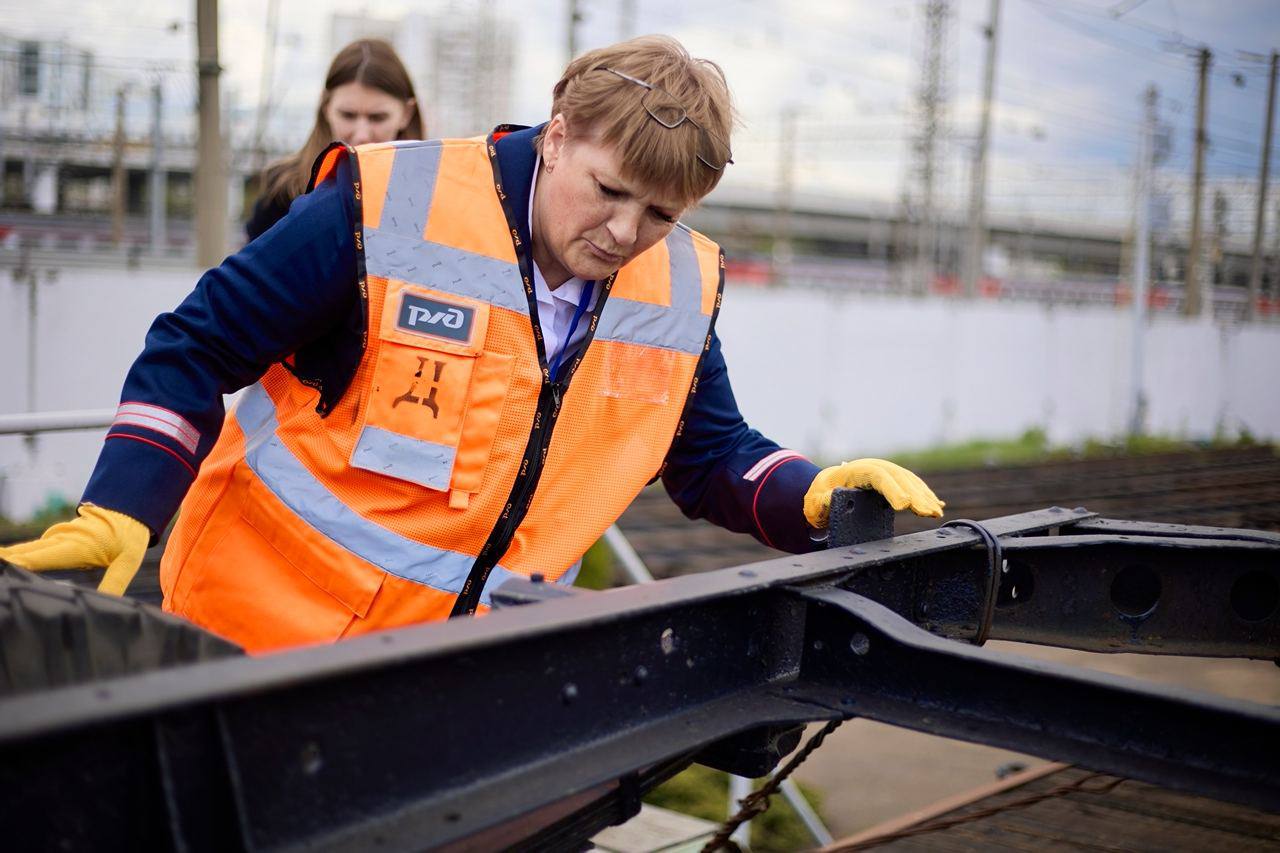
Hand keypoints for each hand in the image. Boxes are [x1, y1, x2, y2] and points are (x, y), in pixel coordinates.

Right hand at [0, 505, 150, 595]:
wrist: (130, 509)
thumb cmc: (130, 535)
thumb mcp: (128, 560)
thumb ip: (115, 582)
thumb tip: (104, 604)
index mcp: (74, 546)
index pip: (37, 558)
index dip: (16, 564)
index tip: (1, 566)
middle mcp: (60, 540)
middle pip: (23, 553)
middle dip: (4, 560)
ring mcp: (56, 537)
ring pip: (25, 550)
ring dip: (8, 558)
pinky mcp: (56, 538)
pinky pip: (32, 548)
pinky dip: (17, 555)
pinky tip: (6, 562)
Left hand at [804, 458, 943, 527]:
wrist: (823, 486)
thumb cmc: (818, 496)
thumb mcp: (815, 501)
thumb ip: (824, 500)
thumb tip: (833, 497)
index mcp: (854, 471)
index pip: (877, 476)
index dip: (892, 490)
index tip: (904, 505)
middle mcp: (872, 467)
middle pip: (898, 478)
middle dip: (915, 495)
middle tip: (928, 513)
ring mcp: (883, 472)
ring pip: (908, 481)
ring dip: (924, 496)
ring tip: (936, 512)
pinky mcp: (890, 480)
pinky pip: (910, 485)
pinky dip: (924, 494)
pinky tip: (936, 505)